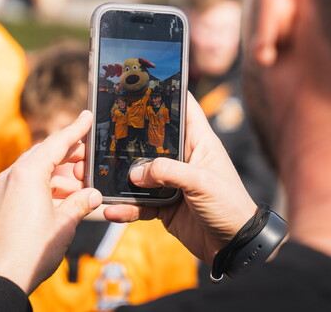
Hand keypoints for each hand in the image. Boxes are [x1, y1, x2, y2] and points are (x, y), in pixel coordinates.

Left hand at [0, 111, 101, 293]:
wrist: (0, 278)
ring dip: (60, 174)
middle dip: (70, 155)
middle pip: (45, 154)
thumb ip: (80, 203)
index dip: (75, 129)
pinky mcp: (2, 203)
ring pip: (37, 170)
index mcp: (28, 173)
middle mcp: (12, 175)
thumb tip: (93, 194)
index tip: (87, 116)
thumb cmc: (31, 250)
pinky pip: (27, 184)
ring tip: (83, 185)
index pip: (56, 142)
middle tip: (91, 159)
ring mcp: (4, 189)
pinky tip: (65, 199)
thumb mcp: (64, 224)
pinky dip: (47, 186)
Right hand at [103, 92, 257, 263]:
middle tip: (101, 133)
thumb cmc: (231, 207)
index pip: (183, 108)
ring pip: (139, 174)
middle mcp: (183, 159)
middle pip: (150, 141)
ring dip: (118, 177)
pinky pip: (139, 203)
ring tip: (95, 176)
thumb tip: (136, 173)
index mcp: (199, 142)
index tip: (141, 83)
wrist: (235, 248)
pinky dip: (125, 208)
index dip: (166, 93)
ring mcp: (171, 183)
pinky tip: (111, 210)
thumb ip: (169, 172)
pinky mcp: (164, 206)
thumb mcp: (202, 182)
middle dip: (127, 139)